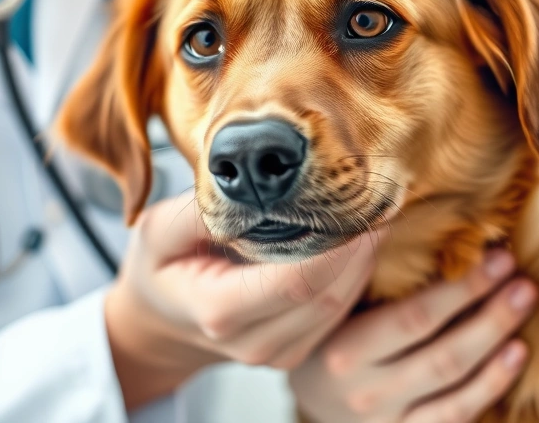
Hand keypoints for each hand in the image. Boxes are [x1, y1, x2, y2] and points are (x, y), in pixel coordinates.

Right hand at [105, 192, 383, 409]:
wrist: (159, 322)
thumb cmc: (160, 269)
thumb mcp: (157, 232)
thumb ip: (199, 212)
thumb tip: (244, 185)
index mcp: (219, 311)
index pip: (296, 282)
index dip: (337, 244)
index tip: (360, 200)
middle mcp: (253, 342)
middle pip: (327, 295)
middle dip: (359, 246)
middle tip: (381, 195)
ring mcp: (277, 353)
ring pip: (339, 306)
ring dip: (363, 259)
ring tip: (377, 210)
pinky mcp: (296, 350)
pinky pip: (337, 313)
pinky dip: (354, 275)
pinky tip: (361, 238)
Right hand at [289, 250, 536, 422]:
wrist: (311, 396)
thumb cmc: (327, 334)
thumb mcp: (331, 306)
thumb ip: (363, 274)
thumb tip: (409, 214)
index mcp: (344, 349)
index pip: (413, 319)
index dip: (461, 289)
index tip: (496, 256)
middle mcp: (366, 390)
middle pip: (442, 353)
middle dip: (489, 311)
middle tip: (521, 276)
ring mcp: (388, 419)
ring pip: (453, 384)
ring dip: (496, 340)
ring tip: (525, 301)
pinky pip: (456, 415)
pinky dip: (491, 385)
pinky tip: (517, 352)